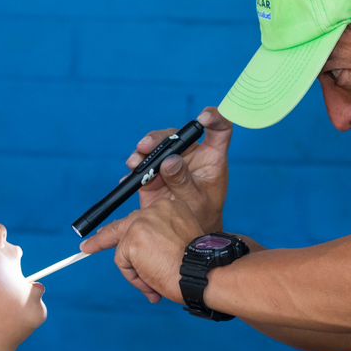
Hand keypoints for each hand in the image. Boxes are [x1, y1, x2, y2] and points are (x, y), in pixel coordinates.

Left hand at [83, 196, 205, 303]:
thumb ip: (159, 244)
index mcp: (171, 208)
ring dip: (137, 272)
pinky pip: (123, 263)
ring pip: (125, 251)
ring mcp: (141, 223)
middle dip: (102, 239)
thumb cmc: (199, 266)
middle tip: (85, 248)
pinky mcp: (132, 240)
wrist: (205, 272)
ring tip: (156, 282)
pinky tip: (153, 280)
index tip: (109, 231)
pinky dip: (135, 277)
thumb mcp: (181, 245)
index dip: (127, 228)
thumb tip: (136, 258)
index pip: (143, 217)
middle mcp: (154, 210)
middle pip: (124, 227)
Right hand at [127, 107, 231, 230]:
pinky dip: (136, 167)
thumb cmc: (201, 215)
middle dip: (159, 138)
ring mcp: (170, 162)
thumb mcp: (196, 201)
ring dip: (143, 151)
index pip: (220, 130)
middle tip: (145, 146)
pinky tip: (131, 176)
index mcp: (211, 158)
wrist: (185, 233)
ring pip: (157, 146)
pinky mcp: (154, 172)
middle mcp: (190, 155)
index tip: (204, 117)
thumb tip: (169, 161)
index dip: (215, 118)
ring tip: (134, 163)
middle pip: (177, 135)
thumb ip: (184, 182)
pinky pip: (143, 164)